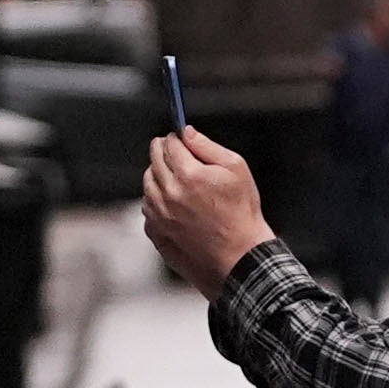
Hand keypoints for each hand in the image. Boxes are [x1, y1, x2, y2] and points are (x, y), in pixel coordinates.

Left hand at [140, 129, 275, 293]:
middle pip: (153, 161)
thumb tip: (188, 133)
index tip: (178, 138)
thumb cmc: (241, 213)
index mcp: (188, 175)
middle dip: (163, 152)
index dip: (174, 138)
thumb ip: (207, 147)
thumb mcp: (236, 169)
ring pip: (147, 184)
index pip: (169, 144)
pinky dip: (155, 200)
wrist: (238, 254)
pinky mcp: (157, 231)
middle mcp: (168, 194)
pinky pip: (147, 207)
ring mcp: (159, 215)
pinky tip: (173, 203)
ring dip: (157, 176)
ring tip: (176, 180)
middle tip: (173, 152)